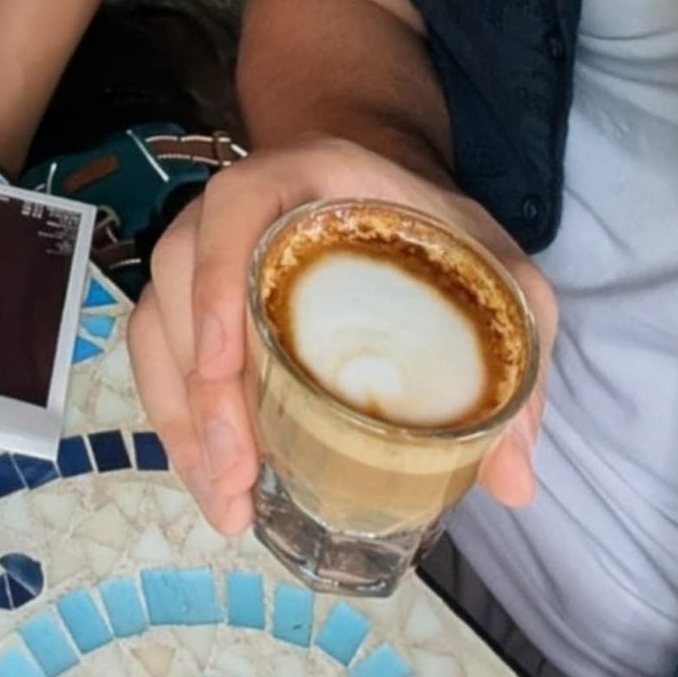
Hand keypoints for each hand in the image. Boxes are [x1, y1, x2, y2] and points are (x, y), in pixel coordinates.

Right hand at [125, 135, 556, 536]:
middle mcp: (235, 207)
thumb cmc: (433, 225)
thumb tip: (516, 478)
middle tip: (238, 475)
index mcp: (302, 176)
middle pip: (178, 280)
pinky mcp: (195, 299)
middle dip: (199, 389)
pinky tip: (212, 479)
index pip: (233, 205)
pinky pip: (159, 352)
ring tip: (226, 501)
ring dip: (180, 418)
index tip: (229, 367)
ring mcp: (204, 250)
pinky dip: (176, 419)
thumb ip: (519, 342)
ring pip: (158, 325)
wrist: (382, 189)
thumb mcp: (495, 263)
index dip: (216, 281)